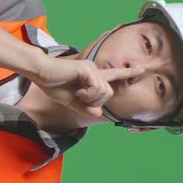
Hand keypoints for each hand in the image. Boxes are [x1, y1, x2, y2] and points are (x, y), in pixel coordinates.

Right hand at [30, 55, 144, 117]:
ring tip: (77, 93)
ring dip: (90, 98)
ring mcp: (92, 69)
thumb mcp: (70, 101)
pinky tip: (77, 90)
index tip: (142, 69)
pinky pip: (97, 88)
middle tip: (80, 98)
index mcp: (92, 77)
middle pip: (108, 93)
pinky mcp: (87, 69)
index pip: (114, 75)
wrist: (41, 73)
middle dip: (96, 101)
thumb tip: (99, 113)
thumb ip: (85, 107)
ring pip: (104, 92)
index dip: (128, 73)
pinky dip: (87, 94)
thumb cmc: (52, 84)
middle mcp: (95, 70)